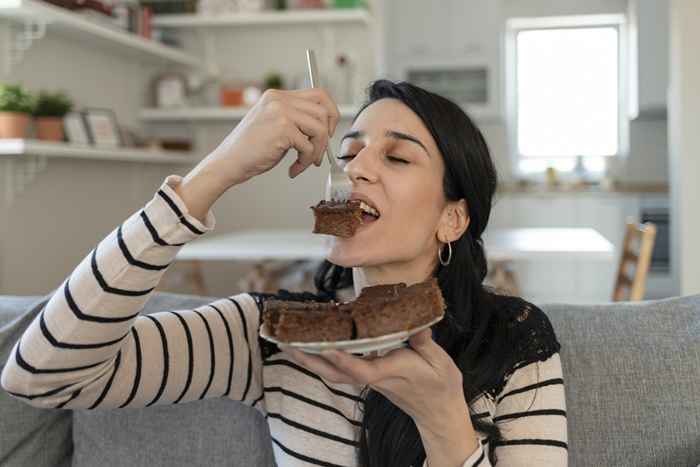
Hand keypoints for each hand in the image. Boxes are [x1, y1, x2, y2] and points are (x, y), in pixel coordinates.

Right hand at [190, 88, 340, 189]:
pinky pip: (309, 147)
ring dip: (316, 152)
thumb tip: (324, 126)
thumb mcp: (273, 124)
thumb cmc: (249, 149)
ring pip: (320, 130)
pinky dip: (305, 162)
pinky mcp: (282, 129)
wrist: (228, 162)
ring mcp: (281, 113)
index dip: (330, 113)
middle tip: (318, 153)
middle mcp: (279, 100)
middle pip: (323, 112)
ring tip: (304, 163)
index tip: (328, 132)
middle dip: (326, 137)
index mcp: (277, 96)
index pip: (318, 94)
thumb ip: (295, 119)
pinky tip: (293, 169)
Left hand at [284, 329, 469, 434]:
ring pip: (333, 373)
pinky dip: (322, 358)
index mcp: (391, 372)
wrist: (437, 412)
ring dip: (310, 359)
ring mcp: (368, 379)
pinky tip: (312, 346)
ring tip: (288, 343)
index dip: (344, 360)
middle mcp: (374, 376)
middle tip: (286, 343)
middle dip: (310, 359)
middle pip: (336, 373)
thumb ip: (425, 343)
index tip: (327, 348)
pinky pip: (339, 370)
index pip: (362, 369)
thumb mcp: (440, 362)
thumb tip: (418, 325)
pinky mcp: (367, 376)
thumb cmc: (440, 385)